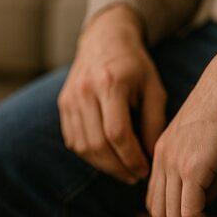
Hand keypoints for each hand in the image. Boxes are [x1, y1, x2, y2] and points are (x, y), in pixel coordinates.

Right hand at [58, 4, 167, 183]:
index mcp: (110, 83)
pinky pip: (73, 139)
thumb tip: (151, 157)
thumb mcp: (154, 88)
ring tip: (123, 171)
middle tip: (135, 177)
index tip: (145, 170)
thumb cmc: (135, 65)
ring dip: (103, 165)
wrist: (105, 39)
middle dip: (118, 167)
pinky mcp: (63, 103)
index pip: (117, 133)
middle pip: (97, 143)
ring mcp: (70, 97)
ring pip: (82, 145)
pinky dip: (89, 154)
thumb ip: (154, 122)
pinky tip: (107, 158)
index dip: (131, 158)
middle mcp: (85, 90)